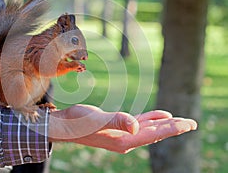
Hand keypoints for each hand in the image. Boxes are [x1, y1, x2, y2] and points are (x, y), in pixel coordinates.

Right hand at [48, 104, 196, 152]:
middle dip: (173, 128)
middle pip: (155, 133)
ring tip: (180, 121)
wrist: (65, 125)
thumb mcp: (97, 120)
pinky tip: (159, 116)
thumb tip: (136, 127)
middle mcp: (125, 140)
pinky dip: (151, 120)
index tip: (189, 124)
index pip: (153, 134)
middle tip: (192, 123)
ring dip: (164, 125)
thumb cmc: (78, 122)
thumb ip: (117, 122)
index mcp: (123, 140)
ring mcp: (122, 134)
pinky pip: (139, 124)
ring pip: (149, 129)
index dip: (172, 128)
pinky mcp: (117, 127)